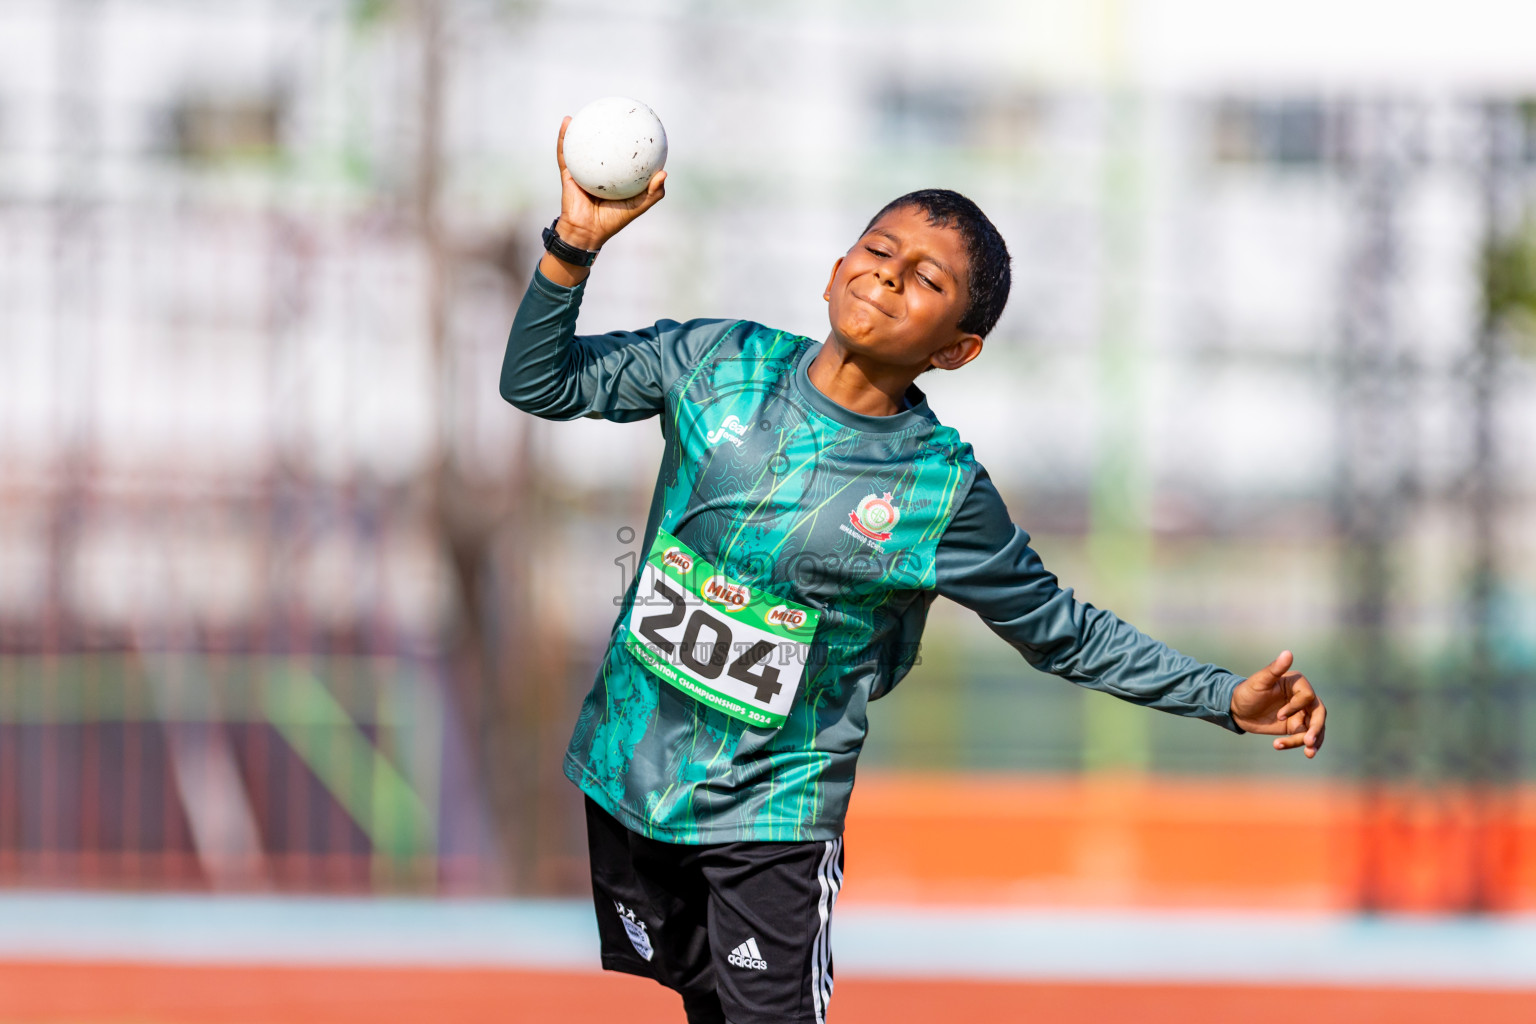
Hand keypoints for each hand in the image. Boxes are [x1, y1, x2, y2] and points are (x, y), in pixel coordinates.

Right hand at [552, 115, 666, 251]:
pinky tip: (567, 122)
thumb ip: (653, 193)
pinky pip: (565, 151)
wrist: (586, 232)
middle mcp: (600, 171)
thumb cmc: (612, 221)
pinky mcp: (568, 172)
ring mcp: (583, 170)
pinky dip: (564, 136)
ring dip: (583, 127)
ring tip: (587, 109)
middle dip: (609, 128)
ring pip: (583, 145)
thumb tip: (664, 173)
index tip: (643, 126)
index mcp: (616, 177)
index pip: (627, 156)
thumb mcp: (637, 207)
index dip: (634, 142)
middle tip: (617, 111)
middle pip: (605, 146)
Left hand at [1229, 650, 1326, 757]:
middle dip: (1316, 729)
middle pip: (1319, 713)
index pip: (1308, 696)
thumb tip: (1288, 653)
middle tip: (1309, 742)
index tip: (1280, 716)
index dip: (1296, 707)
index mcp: (1297, 683)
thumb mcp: (1259, 681)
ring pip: (1315, 728)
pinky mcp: (1295, 726)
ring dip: (1313, 741)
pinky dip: (1299, 744)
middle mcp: (1302, 698)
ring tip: (1308, 753)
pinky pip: (1303, 736)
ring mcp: (1300, 713)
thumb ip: (1274, 669)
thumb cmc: (1247, 691)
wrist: (1237, 709)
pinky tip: (1284, 747)